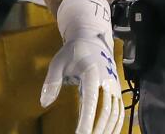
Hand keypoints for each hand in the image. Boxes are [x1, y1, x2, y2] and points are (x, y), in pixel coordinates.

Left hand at [43, 0, 123, 133]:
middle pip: (105, 111)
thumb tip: (44, 103)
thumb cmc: (73, 52)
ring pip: (115, 113)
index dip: (87, 120)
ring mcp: (114, 86)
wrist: (93, 39)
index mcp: (92, 73)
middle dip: (96, 130)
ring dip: (107, 130)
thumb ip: (51, 82)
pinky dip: (116, 126)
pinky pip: (120, 111)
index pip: (91, 100)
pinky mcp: (117, 90)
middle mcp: (107, 80)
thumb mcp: (58, 62)